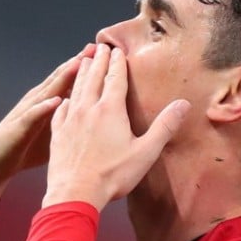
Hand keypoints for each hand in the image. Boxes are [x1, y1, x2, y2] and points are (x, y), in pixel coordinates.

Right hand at [0, 44, 95, 212]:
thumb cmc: (29, 147)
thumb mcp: (56, 130)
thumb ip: (74, 119)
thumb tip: (102, 116)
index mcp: (50, 101)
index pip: (71, 79)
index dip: (89, 66)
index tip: (110, 53)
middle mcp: (39, 101)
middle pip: (61, 77)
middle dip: (78, 62)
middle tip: (97, 47)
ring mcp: (28, 112)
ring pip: (47, 91)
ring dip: (62, 77)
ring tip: (79, 63)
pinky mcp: (19, 127)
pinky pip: (32, 116)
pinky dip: (43, 108)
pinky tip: (55, 101)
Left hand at [43, 44, 189, 209]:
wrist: (74, 192)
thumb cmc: (112, 175)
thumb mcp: (145, 152)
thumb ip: (164, 127)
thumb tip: (183, 104)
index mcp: (110, 110)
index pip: (115, 79)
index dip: (117, 63)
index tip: (117, 50)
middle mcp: (88, 109)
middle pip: (94, 78)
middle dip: (98, 61)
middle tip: (99, 47)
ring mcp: (70, 120)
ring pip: (76, 90)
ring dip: (81, 74)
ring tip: (83, 62)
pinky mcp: (57, 134)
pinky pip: (61, 110)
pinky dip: (65, 100)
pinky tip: (65, 99)